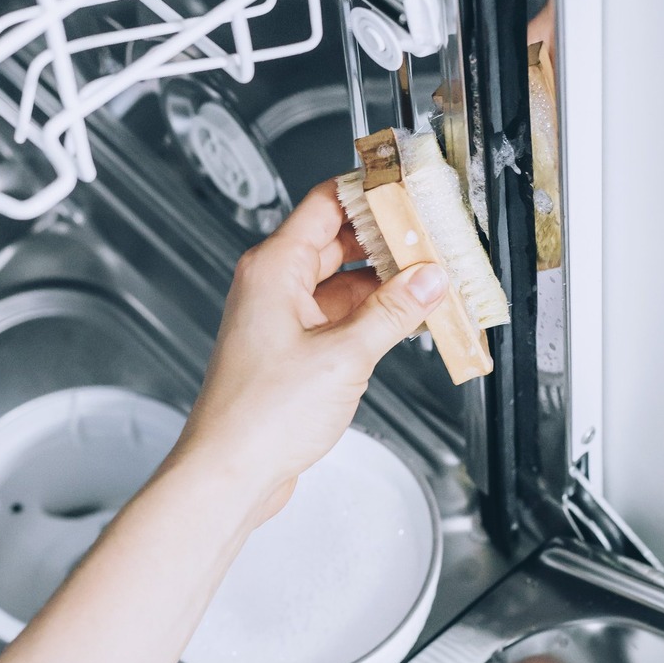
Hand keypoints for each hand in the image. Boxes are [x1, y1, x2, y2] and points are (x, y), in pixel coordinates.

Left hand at [174, 179, 447, 523]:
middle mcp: (273, 286)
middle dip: (388, 242)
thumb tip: (426, 282)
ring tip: (430, 284)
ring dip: (384, 285)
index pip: (327, 204)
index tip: (409, 190)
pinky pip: (338, 317)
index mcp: (274, 269)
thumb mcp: (343, 356)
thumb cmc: (258, 417)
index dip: (370, 193)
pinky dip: (372, 316)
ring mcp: (282, 318)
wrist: (230, 472)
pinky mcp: (292, 349)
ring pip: (343, 283)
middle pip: (339, 241)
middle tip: (434, 243)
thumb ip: (392, 313)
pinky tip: (406, 321)